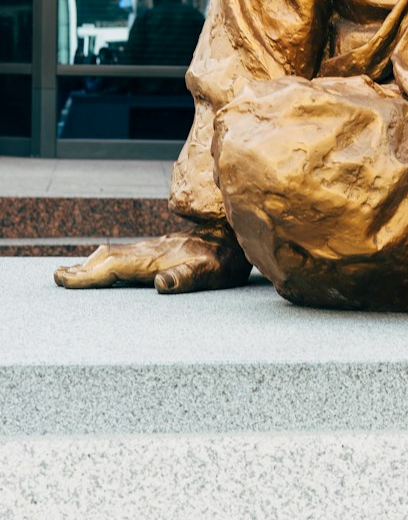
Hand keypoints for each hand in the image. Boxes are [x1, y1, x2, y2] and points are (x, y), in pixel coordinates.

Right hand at [54, 226, 250, 294]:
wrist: (237, 234)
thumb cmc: (225, 258)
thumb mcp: (211, 272)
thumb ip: (186, 278)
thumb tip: (161, 285)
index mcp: (155, 258)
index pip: (114, 267)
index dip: (89, 275)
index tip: (64, 279)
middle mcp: (150, 251)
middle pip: (108, 258)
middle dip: (83, 269)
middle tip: (58, 279)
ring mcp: (154, 248)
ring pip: (116, 253)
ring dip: (92, 263)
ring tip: (72, 273)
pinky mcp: (161, 249)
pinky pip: (127, 253)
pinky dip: (108, 259)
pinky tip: (106, 264)